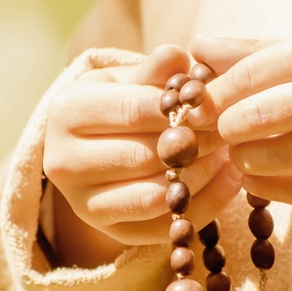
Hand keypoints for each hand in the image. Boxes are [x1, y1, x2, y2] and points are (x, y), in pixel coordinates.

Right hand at [43, 45, 241, 265]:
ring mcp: (84, 203)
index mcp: (67, 112)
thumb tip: (179, 58)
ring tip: (227, 155)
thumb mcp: (130, 80)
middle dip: (196, 144)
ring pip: (155, 197)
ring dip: (202, 176)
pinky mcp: (110, 232)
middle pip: (144, 158)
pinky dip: (205, 206)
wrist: (94, 151)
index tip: (214, 105)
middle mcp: (64, 161)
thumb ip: (155, 71)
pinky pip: (165, 228)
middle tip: (227, 131)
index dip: (181, 110)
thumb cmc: (118, 106)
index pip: (134, 111)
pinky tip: (227, 180)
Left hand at [190, 22, 291, 206]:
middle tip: (218, 132)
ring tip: (239, 153)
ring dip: (244, 158)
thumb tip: (197, 50)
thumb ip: (258, 50)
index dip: (215, 95)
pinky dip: (269, 189)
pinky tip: (254, 180)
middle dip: (225, 128)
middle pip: (259, 116)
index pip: (252, 73)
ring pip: (278, 157)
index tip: (199, 106)